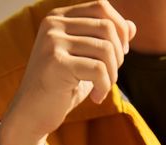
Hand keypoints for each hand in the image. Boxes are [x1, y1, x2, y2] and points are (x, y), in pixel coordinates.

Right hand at [1, 1, 135, 144]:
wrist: (32, 113)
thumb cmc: (61, 88)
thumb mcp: (86, 61)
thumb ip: (105, 42)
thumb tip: (133, 26)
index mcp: (59, 17)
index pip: (101, 7)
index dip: (119, 29)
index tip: (120, 55)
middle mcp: (54, 23)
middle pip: (107, 28)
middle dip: (118, 57)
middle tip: (109, 78)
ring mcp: (53, 41)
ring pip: (106, 50)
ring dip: (112, 75)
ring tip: (101, 89)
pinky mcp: (56, 63)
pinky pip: (98, 70)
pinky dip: (104, 87)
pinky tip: (95, 98)